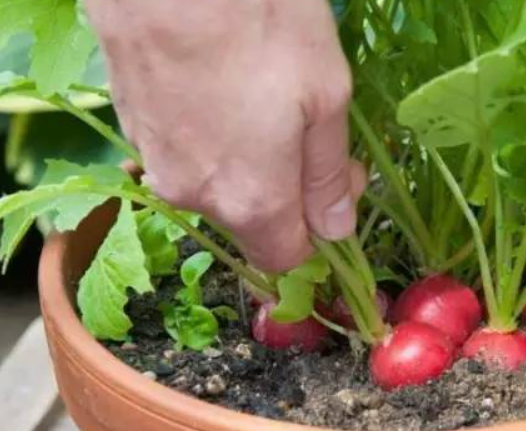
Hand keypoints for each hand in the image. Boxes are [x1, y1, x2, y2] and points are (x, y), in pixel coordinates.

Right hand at [86, 0, 364, 271]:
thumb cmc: (258, 18)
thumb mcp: (324, 95)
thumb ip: (329, 175)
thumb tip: (336, 230)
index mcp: (251, 200)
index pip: (286, 257)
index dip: (320, 230)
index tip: (340, 181)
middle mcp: (195, 196)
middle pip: (252, 221)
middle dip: (287, 191)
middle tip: (311, 129)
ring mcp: (156, 160)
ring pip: (217, 184)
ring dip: (248, 160)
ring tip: (264, 97)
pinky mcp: (131, 124)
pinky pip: (184, 151)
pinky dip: (210, 135)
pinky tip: (222, 84)